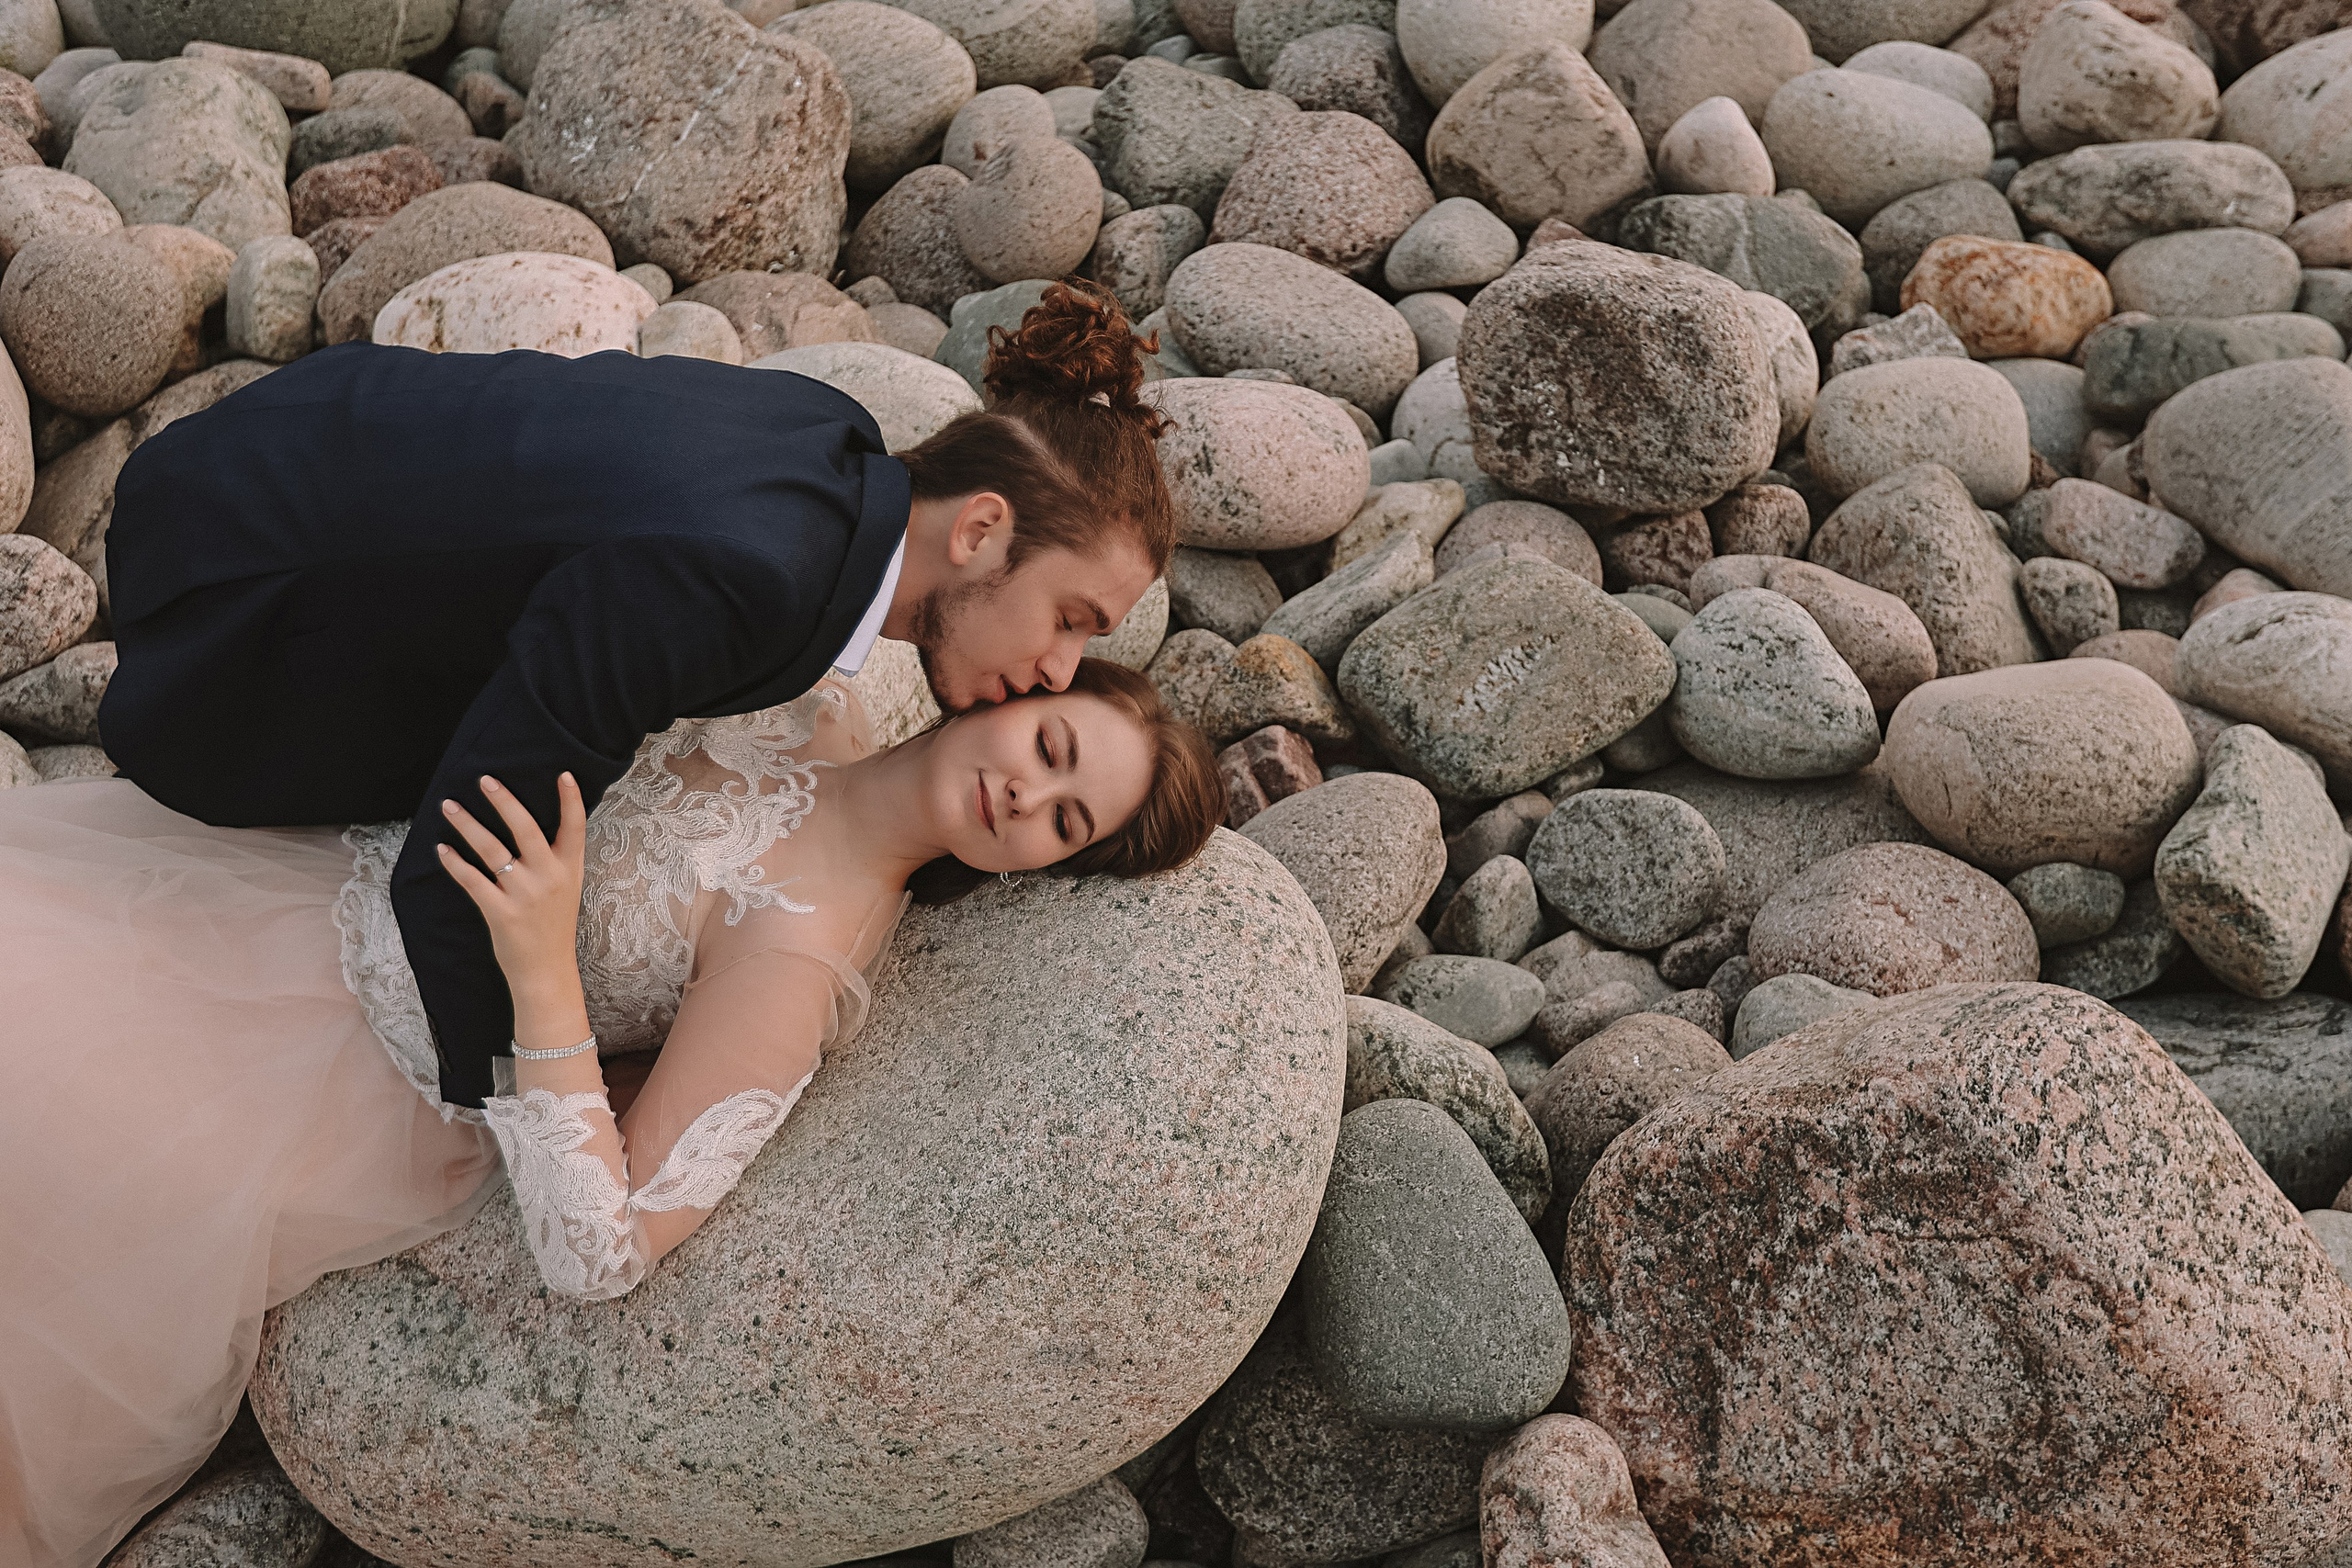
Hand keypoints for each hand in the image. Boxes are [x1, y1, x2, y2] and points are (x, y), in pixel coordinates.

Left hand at [437, 773, 586, 999]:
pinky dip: (454, 862)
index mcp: (568, 869)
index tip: (563, 775)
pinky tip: (442, 849)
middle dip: (503, 801)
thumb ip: (556, 858)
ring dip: (467, 824)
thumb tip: (534, 826)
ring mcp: (524, 894)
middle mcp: (548, 877)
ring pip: (492, 849)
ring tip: (449, 805)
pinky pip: (472, 879)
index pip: (574, 828)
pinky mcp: (500, 911)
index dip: (571, 801)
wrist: (546, 970)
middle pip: (526, 828)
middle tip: (485, 780)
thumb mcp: (567, 888)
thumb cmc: (553, 926)